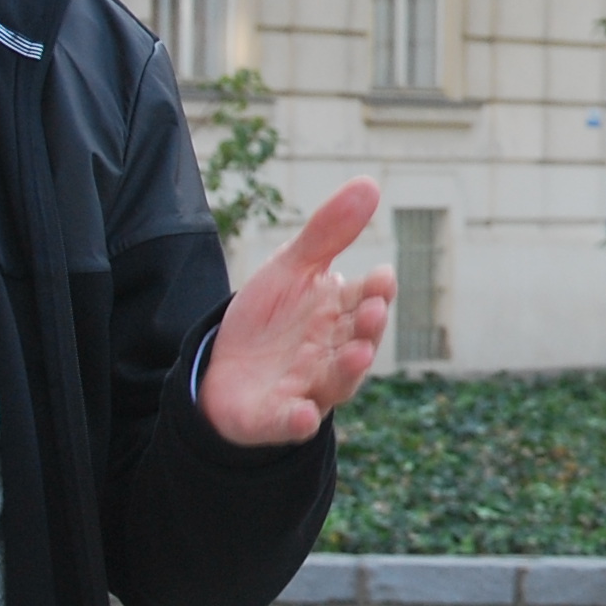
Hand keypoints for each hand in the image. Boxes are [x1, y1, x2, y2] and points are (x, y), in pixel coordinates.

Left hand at [196, 178, 394, 446]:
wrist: (223, 371)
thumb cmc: (270, 319)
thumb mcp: (292, 268)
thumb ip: (328, 232)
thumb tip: (370, 183)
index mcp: (338, 314)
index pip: (365, 299)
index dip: (376, 292)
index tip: (381, 278)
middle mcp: (331, 352)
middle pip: (358, 340)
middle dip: (368, 328)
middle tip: (372, 310)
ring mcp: (307, 386)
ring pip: (336, 381)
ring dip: (348, 370)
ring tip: (357, 356)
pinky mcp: (276, 417)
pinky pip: (290, 422)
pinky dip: (298, 420)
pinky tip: (302, 414)